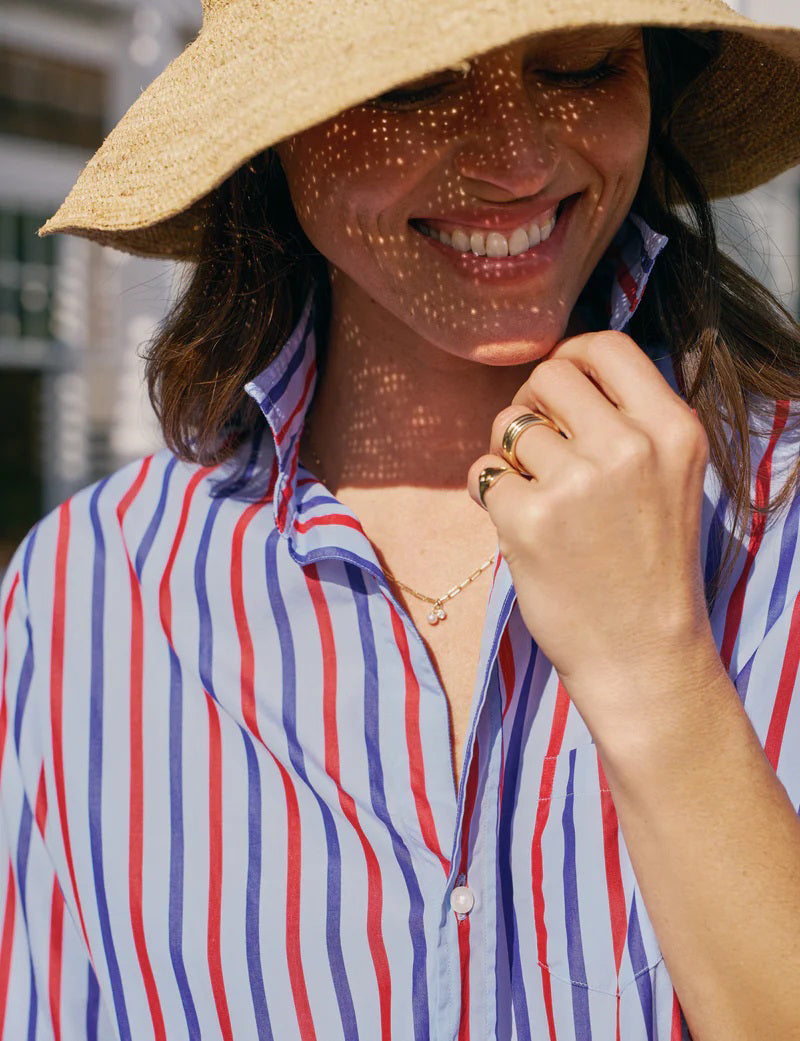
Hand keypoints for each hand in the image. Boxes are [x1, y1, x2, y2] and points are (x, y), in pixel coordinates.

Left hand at [468, 331, 715, 733]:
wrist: (642, 654)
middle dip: (531, 404)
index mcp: (673, 430)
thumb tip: (559, 372)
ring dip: (508, 452)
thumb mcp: (671, 477)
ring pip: (508, 423)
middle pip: (549, 376)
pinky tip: (516, 521)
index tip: (556, 388)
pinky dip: (489, 491)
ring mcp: (577, 483)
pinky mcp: (529, 520)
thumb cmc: (649, 565)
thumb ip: (628, 421)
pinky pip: (483, 471)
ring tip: (532, 491)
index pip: (607, 346)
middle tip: (536, 445)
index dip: (570, 356)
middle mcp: (629, 447)